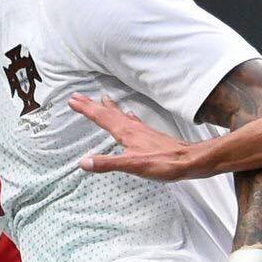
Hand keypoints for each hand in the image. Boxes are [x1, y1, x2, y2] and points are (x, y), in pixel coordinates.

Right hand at [70, 94, 206, 178]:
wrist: (189, 161)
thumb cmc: (162, 163)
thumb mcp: (131, 165)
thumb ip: (107, 164)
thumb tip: (83, 162)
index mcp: (125, 133)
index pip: (101, 118)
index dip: (86, 109)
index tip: (72, 100)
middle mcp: (132, 128)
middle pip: (108, 113)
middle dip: (92, 105)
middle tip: (78, 96)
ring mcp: (142, 131)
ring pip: (120, 115)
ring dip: (108, 107)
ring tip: (102, 99)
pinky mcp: (150, 136)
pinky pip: (133, 121)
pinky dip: (126, 116)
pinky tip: (129, 115)